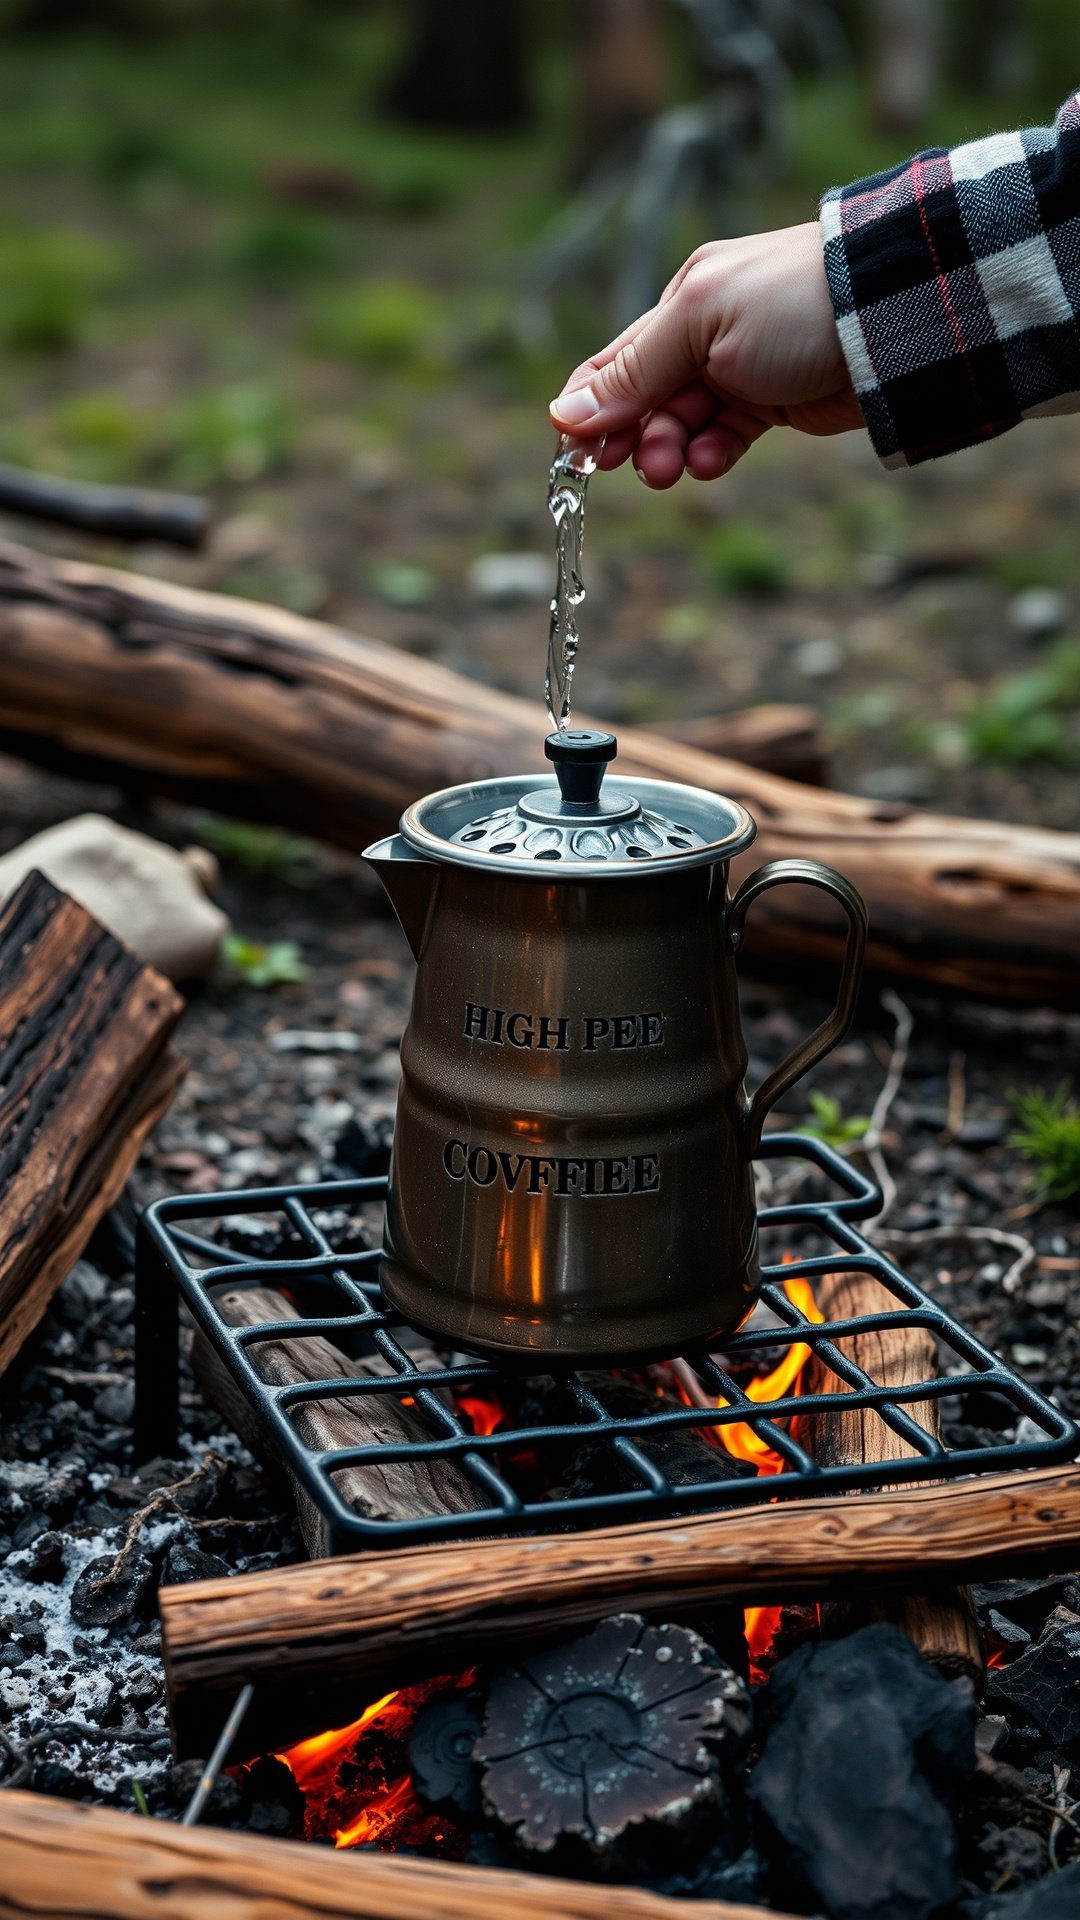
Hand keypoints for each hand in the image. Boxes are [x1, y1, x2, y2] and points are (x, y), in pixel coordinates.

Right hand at [549, 222, 861, 486]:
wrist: (888, 318)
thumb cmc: (792, 304)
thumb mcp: (700, 325)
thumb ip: (635, 371)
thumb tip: (563, 413)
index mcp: (682, 302)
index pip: (614, 363)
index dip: (589, 410)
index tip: (574, 455)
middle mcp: (706, 335)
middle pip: (645, 401)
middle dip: (635, 438)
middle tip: (640, 468)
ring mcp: (740, 371)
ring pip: (683, 425)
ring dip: (671, 451)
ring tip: (675, 469)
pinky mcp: (774, 405)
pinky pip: (725, 437)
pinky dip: (712, 454)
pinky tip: (711, 462)